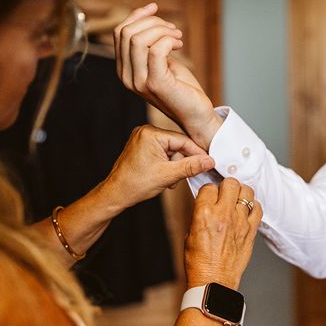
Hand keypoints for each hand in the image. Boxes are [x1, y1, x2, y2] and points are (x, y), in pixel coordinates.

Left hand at [100, 125, 214, 209]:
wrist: (116, 194)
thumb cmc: (135, 184)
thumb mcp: (168, 175)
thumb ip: (191, 166)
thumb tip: (208, 161)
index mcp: (151, 134)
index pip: (183, 140)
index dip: (197, 153)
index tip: (209, 162)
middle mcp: (146, 132)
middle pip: (177, 145)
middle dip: (182, 162)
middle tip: (184, 176)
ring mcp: (143, 139)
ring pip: (170, 150)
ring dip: (174, 165)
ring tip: (169, 180)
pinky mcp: (142, 147)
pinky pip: (162, 152)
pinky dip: (166, 164)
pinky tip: (163, 176)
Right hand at [113, 3, 222, 149]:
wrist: (197, 115)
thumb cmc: (182, 88)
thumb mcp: (162, 60)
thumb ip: (150, 43)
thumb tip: (146, 14)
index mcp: (125, 70)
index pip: (119, 32)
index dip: (137, 15)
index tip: (155, 9)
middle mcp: (127, 77)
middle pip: (127, 32)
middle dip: (152, 22)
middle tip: (173, 30)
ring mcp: (139, 82)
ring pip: (138, 39)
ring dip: (161, 30)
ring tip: (177, 37)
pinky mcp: (155, 84)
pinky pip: (155, 49)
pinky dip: (168, 40)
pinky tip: (178, 45)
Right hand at [184, 178, 262, 289]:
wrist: (213, 282)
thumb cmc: (199, 263)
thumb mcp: (189, 234)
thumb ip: (199, 215)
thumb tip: (206, 204)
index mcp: (204, 213)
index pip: (209, 187)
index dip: (208, 190)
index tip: (209, 196)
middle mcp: (223, 214)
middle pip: (230, 183)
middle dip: (226, 186)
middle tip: (224, 194)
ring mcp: (240, 222)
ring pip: (247, 191)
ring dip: (241, 193)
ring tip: (237, 200)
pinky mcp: (251, 231)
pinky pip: (258, 209)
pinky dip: (253, 206)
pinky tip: (247, 211)